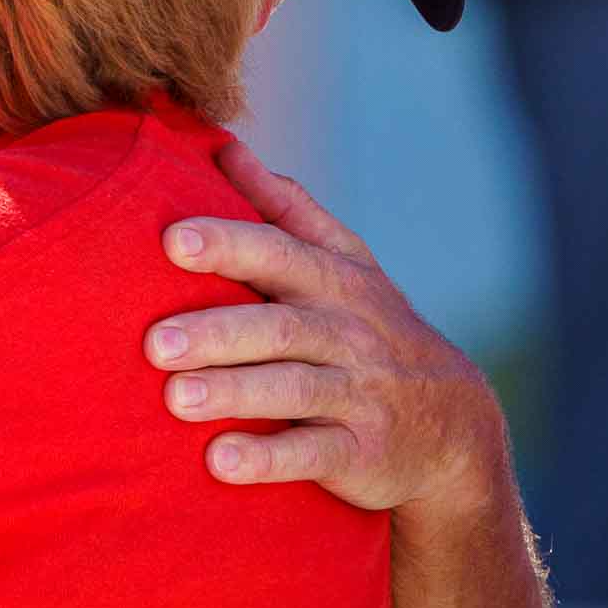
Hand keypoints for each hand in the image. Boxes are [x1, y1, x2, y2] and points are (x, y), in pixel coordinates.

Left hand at [143, 140, 505, 516]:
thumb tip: (224, 146)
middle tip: (153, 341)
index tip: (173, 240)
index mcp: (333, 281)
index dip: (229, 245)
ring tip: (174, 399)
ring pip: (294, 389)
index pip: (278, 254)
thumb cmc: (369, 330)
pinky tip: (218, 461)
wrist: (454, 428)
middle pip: (279, 327)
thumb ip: (285, 208)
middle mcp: (348, 333)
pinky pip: (314, 455)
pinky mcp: (363, 453)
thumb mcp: (344, 263)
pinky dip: (268, 459)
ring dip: (233, 393)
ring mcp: (359, 394)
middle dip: (217, 332)